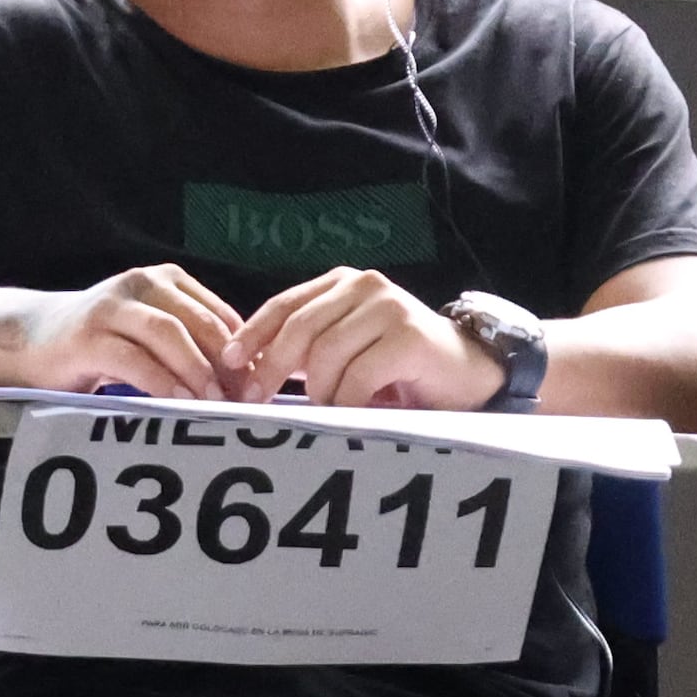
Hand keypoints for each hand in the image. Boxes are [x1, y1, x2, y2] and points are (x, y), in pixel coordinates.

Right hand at [0, 265, 249, 399]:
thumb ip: (188, 342)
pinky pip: (134, 359)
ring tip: (216, 401)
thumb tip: (242, 378)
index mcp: (164, 280)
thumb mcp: (149, 331)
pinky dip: (161, 382)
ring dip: (197, 369)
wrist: (33, 338)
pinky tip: (179, 402)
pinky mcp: (87, 337)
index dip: (243, 349)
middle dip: (225, 362)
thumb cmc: (103, 342)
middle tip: (243, 397)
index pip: (217, 313)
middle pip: (197, 321)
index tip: (258, 384)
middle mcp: (140, 284)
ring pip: (168, 333)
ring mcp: (111, 308)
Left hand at [234, 268, 500, 409]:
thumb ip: (307, 348)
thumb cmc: (399, 366)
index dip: (252, 334)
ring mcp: (389, 307)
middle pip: (299, 328)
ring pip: (326, 355)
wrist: (468, 371)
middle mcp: (365, 286)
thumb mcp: (347, 348)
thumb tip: (247, 370)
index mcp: (343, 284)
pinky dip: (349, 401)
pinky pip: (358, 376)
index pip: (285, 304)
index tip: (228, 363)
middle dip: (271, 368)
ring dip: (320, 392)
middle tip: (258, 401)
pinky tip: (354, 412)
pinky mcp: (408, 336)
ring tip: (328, 409)